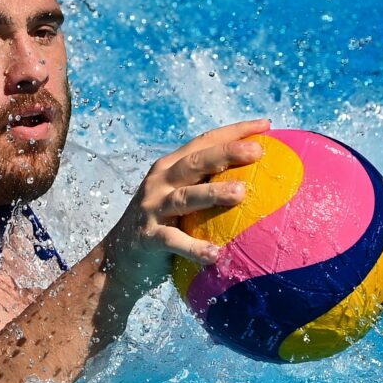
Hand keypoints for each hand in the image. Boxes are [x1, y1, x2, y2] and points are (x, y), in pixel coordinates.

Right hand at [107, 119, 269, 274]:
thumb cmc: (161, 226)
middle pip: (195, 162)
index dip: (233, 132)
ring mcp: (152, 208)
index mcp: (169, 168)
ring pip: (185, 197)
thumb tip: (258, 186)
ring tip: (241, 192)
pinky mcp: (148, 236)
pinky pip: (173, 241)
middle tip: (257, 152)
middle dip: (226, 153)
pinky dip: (194, 247)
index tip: (265, 126)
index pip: (203, 142)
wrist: (117, 257)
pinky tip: (215, 254)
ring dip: (213, 193)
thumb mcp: (178, 200)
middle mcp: (159, 182)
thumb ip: (204, 188)